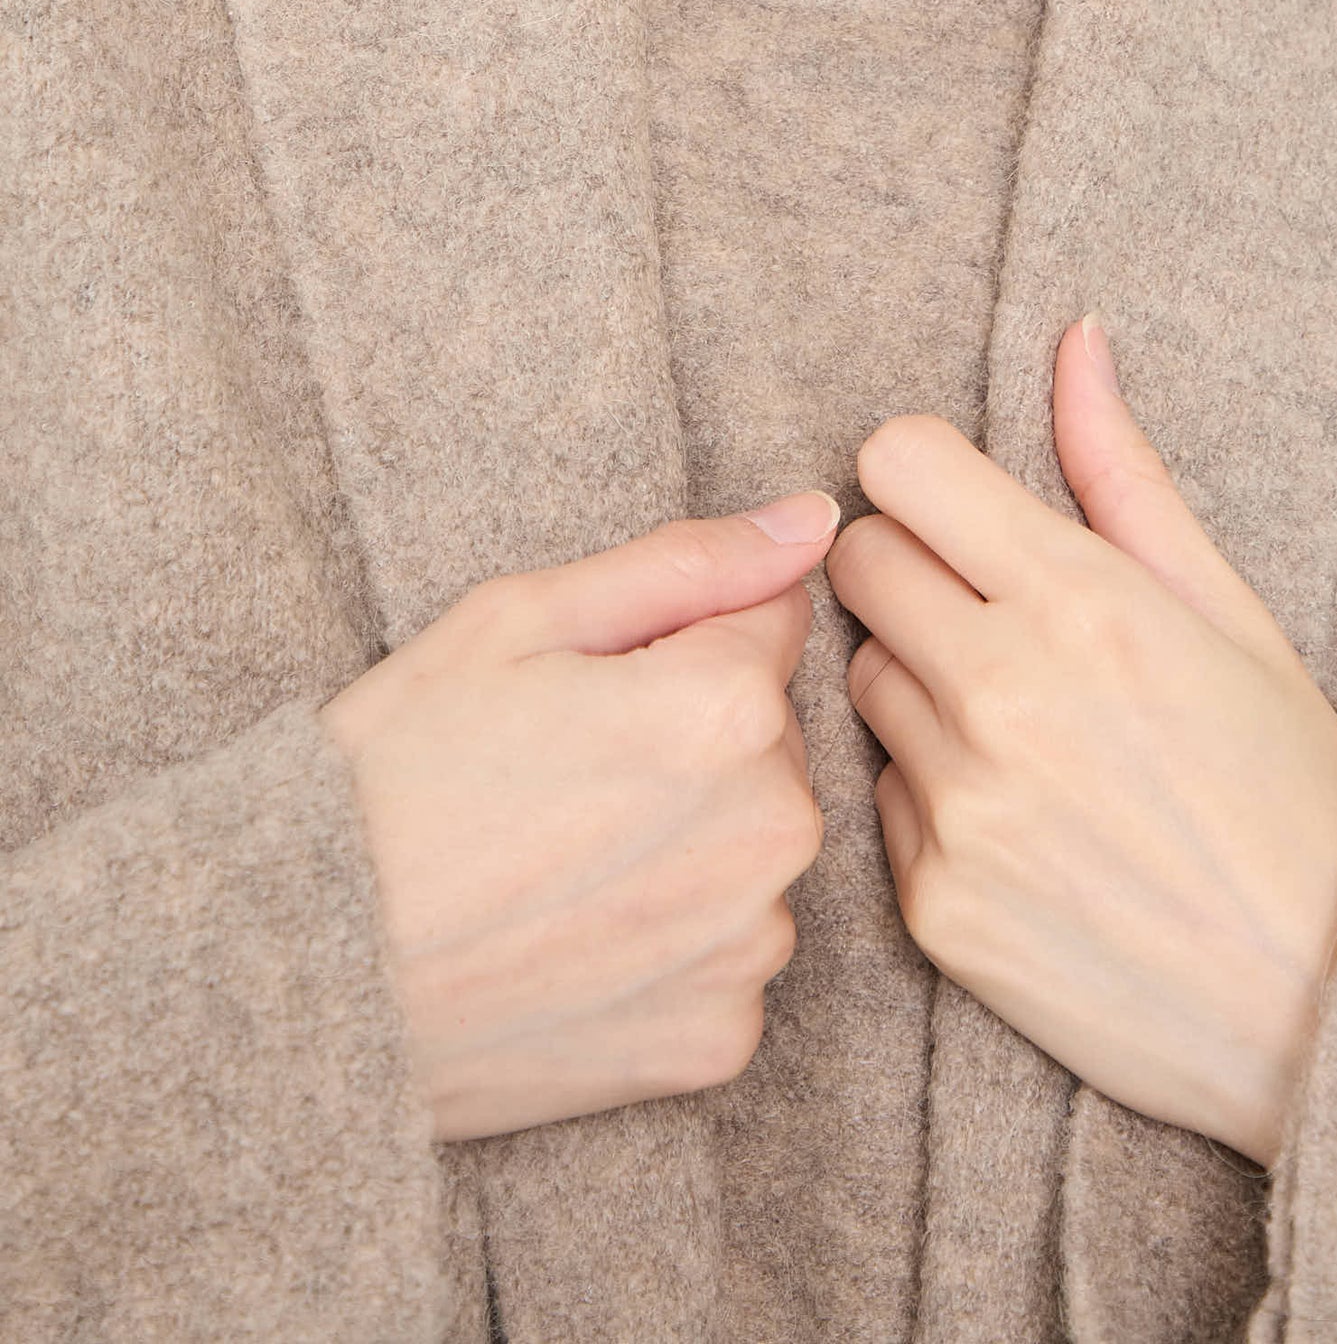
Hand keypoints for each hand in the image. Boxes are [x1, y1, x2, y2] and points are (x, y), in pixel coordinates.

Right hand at [319, 490, 839, 1141]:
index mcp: (727, 708)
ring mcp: (747, 946)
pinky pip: (722, 953)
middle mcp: (771, 831)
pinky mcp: (720, 1041)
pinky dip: (664, 942)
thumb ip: (686, 562)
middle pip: (768, 741)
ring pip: (748, 847)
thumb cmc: (394, 770)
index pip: (769, 625)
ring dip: (687, 842)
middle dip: (690, 739)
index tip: (587, 685)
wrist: (298, 965)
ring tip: (553, 860)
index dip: (671, 642)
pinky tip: (568, 938)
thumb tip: (814, 520)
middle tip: (555, 773)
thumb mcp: (517, 619)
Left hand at [824, 314, 1336, 1169]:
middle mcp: (1003, 694)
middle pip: (857, 561)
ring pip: (863, 678)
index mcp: (1082, 602)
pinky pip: (880, 797)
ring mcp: (961, 804)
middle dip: (911, 569)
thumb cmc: (1290, 792)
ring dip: (920, 684)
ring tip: (1023, 731)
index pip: (896, 464)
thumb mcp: (1229, 613)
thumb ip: (1122, 473)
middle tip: (989, 616)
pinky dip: (931, 795)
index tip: (958, 508)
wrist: (1325, 1006)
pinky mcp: (932, 901)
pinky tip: (1021, 822)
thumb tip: (1072, 340)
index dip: (923, 477)